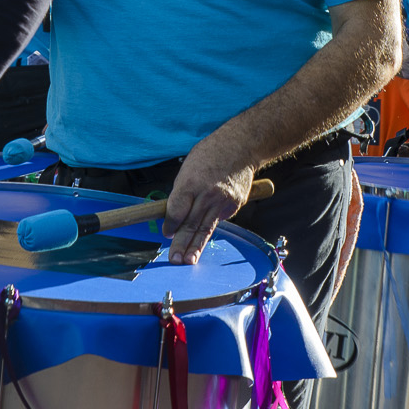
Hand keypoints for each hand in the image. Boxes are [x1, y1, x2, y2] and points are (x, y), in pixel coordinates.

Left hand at [163, 137, 255, 264]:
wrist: (241, 147)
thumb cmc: (210, 154)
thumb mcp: (188, 168)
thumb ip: (181, 193)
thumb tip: (172, 216)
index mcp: (191, 181)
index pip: (177, 210)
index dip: (170, 224)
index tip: (166, 233)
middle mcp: (208, 193)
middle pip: (191, 223)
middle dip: (181, 244)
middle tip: (174, 259)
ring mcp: (223, 201)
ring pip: (206, 228)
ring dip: (195, 247)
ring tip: (187, 261)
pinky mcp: (234, 205)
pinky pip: (218, 220)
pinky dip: (209, 227)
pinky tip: (203, 237)